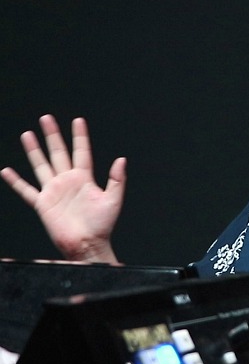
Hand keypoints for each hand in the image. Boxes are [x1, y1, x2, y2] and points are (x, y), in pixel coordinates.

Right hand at [0, 115, 125, 262]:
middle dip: (52, 135)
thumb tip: (122, 159)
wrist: (87, 244)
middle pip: (58, 153)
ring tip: (28, 134)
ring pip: (41, 165)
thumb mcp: (113, 200)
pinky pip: (27, 190)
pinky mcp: (43, 204)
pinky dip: (16, 181)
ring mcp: (54, 191)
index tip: (78, 120)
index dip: (80, 136)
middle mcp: (68, 181)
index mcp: (85, 179)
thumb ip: (117, 179)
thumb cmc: (102, 225)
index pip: (82, 151)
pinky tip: (7, 171)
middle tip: (46, 118)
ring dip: (34, 151)